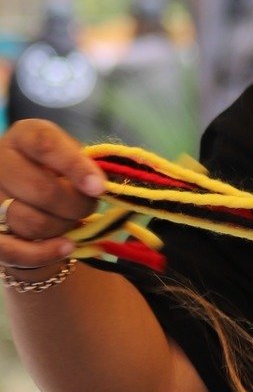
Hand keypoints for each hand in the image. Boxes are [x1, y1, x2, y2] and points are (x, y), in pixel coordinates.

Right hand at [0, 119, 104, 271]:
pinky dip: (45, 253)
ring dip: (63, 228)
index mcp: (23, 137)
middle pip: (41, 190)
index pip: (45, 144)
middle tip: (88, 208)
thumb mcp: (72, 161)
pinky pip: (14, 250)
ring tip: (71, 223)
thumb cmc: (58, 176)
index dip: (75, 166)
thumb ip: (86, 168)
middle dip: (76, 206)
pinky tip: (65, 247)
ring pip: (32, 222)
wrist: (30, 200)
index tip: (98, 187)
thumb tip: (100, 187)